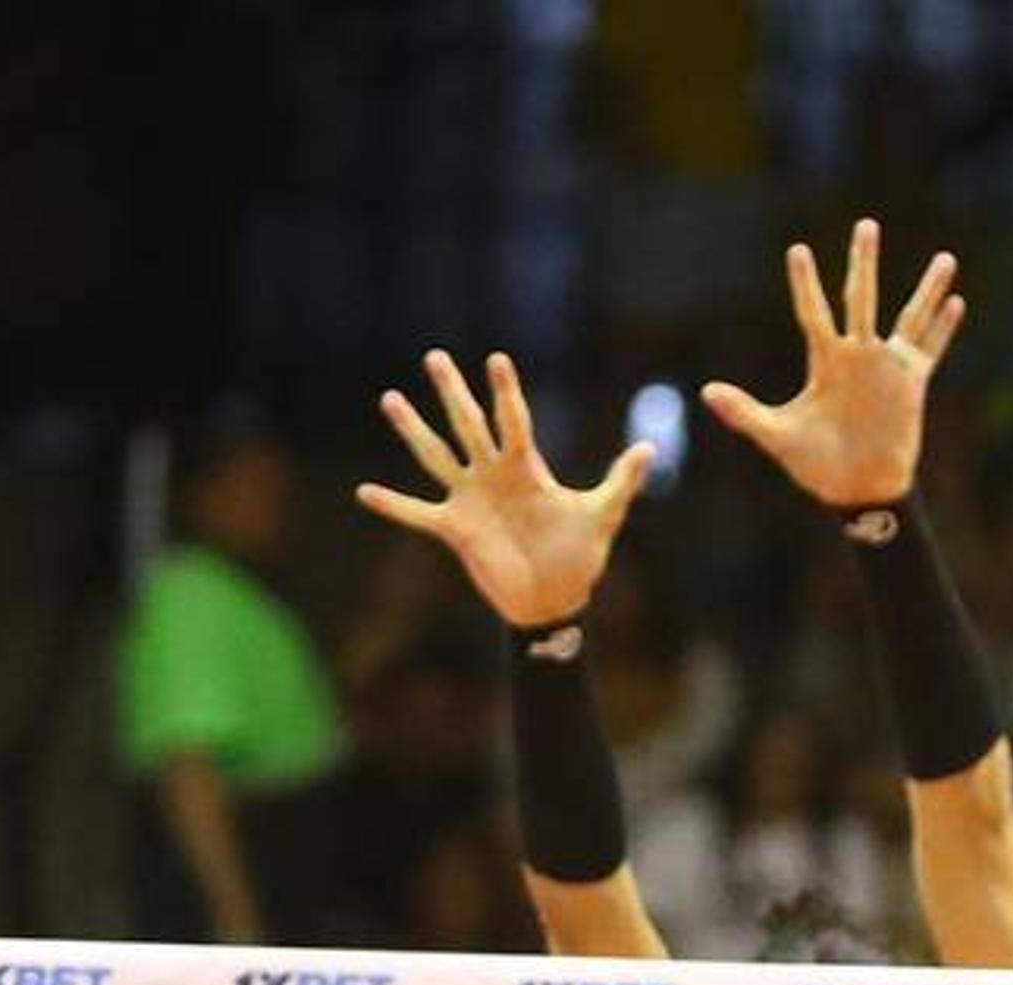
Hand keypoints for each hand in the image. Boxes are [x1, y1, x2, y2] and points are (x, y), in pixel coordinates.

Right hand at [357, 350, 654, 632]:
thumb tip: (649, 448)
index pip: (513, 421)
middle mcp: (493, 475)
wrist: (554, 599)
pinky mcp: (456, 529)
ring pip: (436, 455)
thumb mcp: (602, 515)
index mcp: (526, 468)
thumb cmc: (579, 555)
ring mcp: (470, 499)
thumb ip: (620, 481)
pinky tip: (364, 491)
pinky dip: (393, 505)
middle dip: (452, 392)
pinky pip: (418, 514)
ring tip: (390, 398)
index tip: (497, 360)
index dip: (505, 392)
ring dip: (413, 429)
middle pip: (468, 425)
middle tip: (435, 356)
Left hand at [701, 219, 965, 510]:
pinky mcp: (912, 384)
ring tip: (947, 258)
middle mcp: (857, 355)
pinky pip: (930, 349)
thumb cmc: (817, 465)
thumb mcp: (777, 436)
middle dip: (864, 263)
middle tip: (867, 225)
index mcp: (825, 361)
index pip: (813, 313)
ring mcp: (887, 367)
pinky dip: (943, 328)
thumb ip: (744, 412)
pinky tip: (956, 302)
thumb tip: (706, 391)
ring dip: (927, 289)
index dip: (805, 284)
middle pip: (862, 298)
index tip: (798, 251)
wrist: (857, 491)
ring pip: (908, 317)